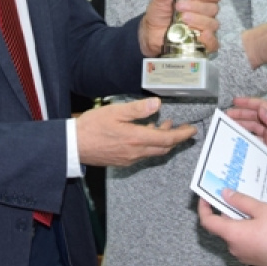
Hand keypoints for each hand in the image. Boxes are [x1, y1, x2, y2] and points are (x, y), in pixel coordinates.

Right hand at [76, 97, 196, 166]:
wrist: (74, 146)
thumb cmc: (91, 127)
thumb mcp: (115, 112)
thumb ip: (137, 109)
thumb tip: (157, 104)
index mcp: (136, 139)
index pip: (167, 139)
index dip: (182, 135)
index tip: (192, 130)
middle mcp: (136, 152)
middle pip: (164, 148)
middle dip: (176, 139)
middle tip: (184, 129)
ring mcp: (129, 158)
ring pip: (154, 152)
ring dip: (163, 141)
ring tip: (165, 126)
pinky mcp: (123, 161)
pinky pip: (143, 154)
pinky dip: (150, 144)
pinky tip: (145, 134)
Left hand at [139, 0, 221, 56]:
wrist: (150, 33)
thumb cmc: (159, 13)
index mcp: (200, 0)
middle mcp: (205, 13)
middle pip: (213, 8)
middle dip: (197, 7)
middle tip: (179, 7)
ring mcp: (205, 29)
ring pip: (213, 24)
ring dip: (199, 20)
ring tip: (183, 19)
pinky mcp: (202, 44)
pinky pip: (213, 44)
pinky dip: (209, 40)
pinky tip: (200, 36)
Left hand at [196, 192, 266, 265]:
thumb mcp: (262, 209)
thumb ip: (241, 200)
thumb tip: (226, 194)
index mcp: (233, 235)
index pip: (208, 222)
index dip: (204, 208)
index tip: (206, 198)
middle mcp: (236, 248)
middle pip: (223, 227)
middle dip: (228, 211)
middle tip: (238, 196)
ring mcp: (245, 256)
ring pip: (236, 235)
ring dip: (241, 221)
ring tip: (256, 209)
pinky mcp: (256, 260)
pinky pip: (246, 243)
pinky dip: (249, 231)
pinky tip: (264, 223)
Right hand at [227, 97, 266, 190]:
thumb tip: (261, 109)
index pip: (262, 107)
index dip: (248, 102)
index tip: (235, 101)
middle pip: (255, 118)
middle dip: (241, 114)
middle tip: (226, 115)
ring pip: (253, 129)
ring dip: (241, 127)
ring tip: (228, 126)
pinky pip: (255, 143)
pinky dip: (246, 141)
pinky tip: (237, 143)